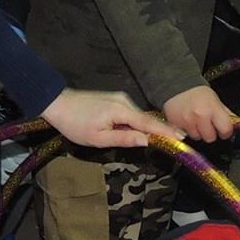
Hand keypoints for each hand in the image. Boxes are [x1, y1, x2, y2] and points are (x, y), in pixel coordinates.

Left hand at [42, 87, 182, 147]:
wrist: (57, 104)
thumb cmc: (75, 124)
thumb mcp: (98, 138)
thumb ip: (124, 139)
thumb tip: (147, 140)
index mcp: (121, 111)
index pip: (149, 123)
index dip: (166, 132)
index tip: (182, 138)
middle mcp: (124, 101)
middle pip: (146, 120)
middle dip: (161, 131)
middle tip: (178, 141)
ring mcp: (119, 98)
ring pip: (138, 117)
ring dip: (148, 128)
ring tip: (164, 139)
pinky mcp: (114, 99)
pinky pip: (131, 113)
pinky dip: (138, 123)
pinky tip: (141, 131)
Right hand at [163, 85, 238, 142]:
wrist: (176, 86)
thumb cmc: (197, 93)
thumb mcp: (215, 100)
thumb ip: (225, 113)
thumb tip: (236, 124)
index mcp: (212, 108)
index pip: (225, 130)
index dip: (225, 131)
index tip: (223, 129)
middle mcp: (200, 116)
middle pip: (210, 138)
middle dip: (210, 133)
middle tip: (207, 123)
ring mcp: (187, 122)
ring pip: (197, 138)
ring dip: (198, 132)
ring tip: (195, 121)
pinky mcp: (176, 125)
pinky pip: (185, 136)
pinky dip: (187, 131)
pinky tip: (187, 122)